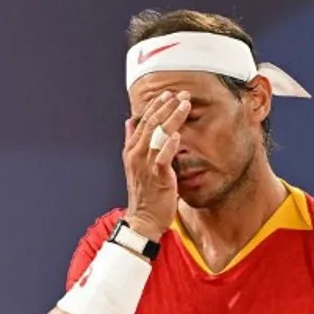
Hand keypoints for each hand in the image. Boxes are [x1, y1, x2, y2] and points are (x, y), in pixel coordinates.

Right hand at [123, 90, 191, 241]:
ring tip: (184, 105)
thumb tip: (129, 121)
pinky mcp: (157, 177)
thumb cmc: (145, 193)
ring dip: (172, 118)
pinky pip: (162, 157)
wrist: (143, 220)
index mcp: (131, 150)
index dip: (156, 106)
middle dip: (167, 106)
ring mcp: (146, 166)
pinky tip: (177, 134)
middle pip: (151, 124)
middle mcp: (136, 155)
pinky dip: (169, 145)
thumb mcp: (135, 164)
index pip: (144, 121)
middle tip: (181, 94)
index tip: (169, 94)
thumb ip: (132, 141)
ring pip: (157, 135)